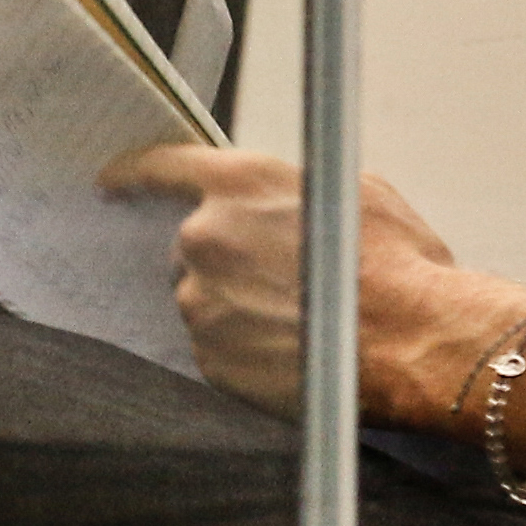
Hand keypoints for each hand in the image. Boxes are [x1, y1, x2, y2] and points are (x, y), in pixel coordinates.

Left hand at [97, 144, 525, 425]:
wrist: (412, 337)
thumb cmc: (397, 263)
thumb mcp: (353, 192)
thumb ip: (292, 191)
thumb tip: (279, 205)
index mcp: (241, 185)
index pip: (163, 167)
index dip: (134, 174)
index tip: (113, 183)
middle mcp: (207, 238)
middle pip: (191, 242)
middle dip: (226, 255)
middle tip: (277, 274)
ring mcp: (202, 302)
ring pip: (204, 297)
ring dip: (235, 303)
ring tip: (295, 315)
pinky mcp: (208, 357)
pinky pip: (214, 344)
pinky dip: (242, 344)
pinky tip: (289, 344)